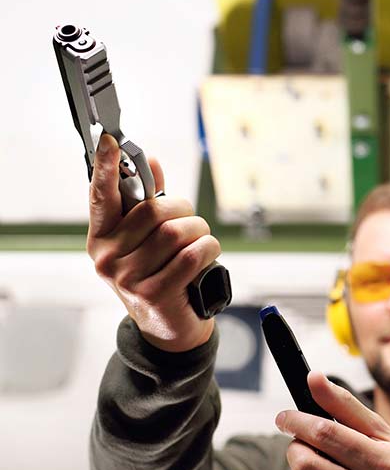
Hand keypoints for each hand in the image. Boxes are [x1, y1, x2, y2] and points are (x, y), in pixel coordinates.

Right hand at [87, 133, 221, 351]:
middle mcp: (108, 259)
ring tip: (202, 241)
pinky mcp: (155, 293)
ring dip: (200, 231)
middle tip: (192, 221)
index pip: (100, 197)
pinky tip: (209, 253)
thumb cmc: (159, 278)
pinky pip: (192, 256)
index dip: (107, 167)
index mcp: (101, 240)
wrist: (169, 329)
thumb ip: (147, 205)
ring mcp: (129, 279)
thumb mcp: (147, 244)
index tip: (112, 140)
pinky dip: (209, 249)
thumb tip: (152, 163)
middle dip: (184, 211)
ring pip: (176, 233)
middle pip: (155, 212)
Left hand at [275, 372, 389, 469]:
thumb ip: (345, 404)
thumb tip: (313, 378)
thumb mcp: (381, 431)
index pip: (327, 435)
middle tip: (302, 439)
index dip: (298, 421)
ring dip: (300, 467)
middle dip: (295, 445)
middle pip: (305, 465)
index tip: (285, 416)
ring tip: (317, 460)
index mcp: (382, 463)